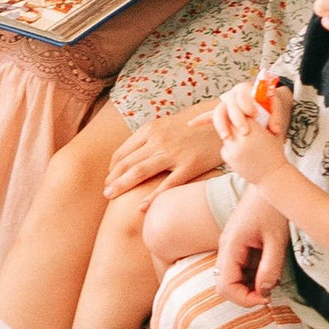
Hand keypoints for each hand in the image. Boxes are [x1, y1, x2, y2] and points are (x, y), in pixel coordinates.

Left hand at [107, 106, 221, 194]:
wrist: (223, 121)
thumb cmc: (194, 125)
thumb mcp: (167, 125)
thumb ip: (150, 138)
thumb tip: (133, 154)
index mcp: (151, 129)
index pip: (123, 152)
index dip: (113, 167)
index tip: (109, 178)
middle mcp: (159, 140)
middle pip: (127, 163)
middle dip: (113, 179)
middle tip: (105, 193)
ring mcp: (174, 153)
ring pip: (140, 172)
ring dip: (121, 186)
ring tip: (110, 197)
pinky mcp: (189, 166)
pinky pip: (167, 185)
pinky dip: (152, 197)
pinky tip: (141, 207)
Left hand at [214, 79, 288, 187]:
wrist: (272, 176)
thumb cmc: (275, 150)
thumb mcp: (273, 130)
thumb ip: (262, 116)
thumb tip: (251, 104)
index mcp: (253, 129)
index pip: (239, 111)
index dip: (239, 110)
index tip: (241, 109)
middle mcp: (241, 138)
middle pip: (229, 121)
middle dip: (232, 120)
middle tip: (236, 118)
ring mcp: (232, 149)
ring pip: (225, 133)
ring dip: (231, 133)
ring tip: (243, 138)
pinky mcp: (227, 157)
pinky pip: (225, 146)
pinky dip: (231, 146)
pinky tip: (242, 153)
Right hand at [216, 195, 286, 301]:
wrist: (270, 180)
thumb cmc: (273, 206)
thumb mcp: (276, 239)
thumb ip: (270, 266)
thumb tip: (264, 292)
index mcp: (230, 246)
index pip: (225, 286)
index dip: (244, 299)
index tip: (266, 298)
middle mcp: (225, 248)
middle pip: (224, 285)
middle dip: (245, 295)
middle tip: (269, 293)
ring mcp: (229, 246)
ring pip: (230, 278)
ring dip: (248, 286)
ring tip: (270, 280)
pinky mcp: (236, 244)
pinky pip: (238, 268)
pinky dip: (250, 276)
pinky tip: (267, 269)